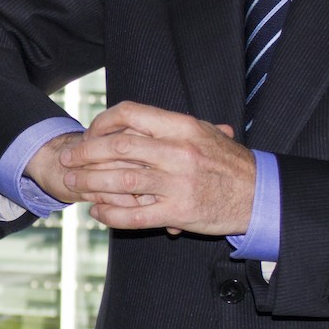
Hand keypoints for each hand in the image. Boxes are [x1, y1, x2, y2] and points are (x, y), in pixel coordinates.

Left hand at [57, 100, 256, 235]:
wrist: (261, 196)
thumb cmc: (230, 163)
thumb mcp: (207, 133)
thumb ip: (171, 128)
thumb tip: (134, 121)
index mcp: (183, 127)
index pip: (131, 114)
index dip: (103, 122)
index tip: (90, 132)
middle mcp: (178, 152)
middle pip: (118, 146)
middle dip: (85, 152)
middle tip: (67, 159)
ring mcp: (178, 183)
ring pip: (121, 179)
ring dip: (90, 182)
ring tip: (72, 184)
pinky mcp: (179, 212)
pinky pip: (135, 214)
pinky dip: (111, 214)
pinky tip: (97, 212)